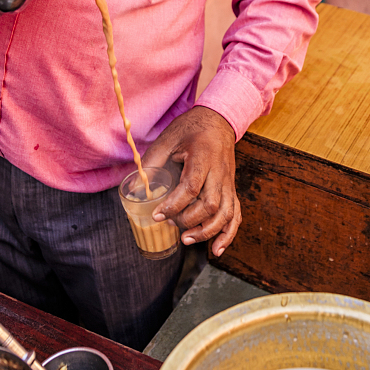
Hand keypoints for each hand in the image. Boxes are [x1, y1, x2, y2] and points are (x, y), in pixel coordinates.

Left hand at [141, 106, 240, 256]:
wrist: (219, 120)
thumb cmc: (192, 128)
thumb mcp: (168, 138)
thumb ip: (152, 161)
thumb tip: (134, 188)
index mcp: (203, 157)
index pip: (191, 187)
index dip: (174, 205)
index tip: (157, 214)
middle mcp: (219, 172)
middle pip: (210, 204)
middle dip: (188, 221)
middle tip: (170, 225)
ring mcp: (228, 182)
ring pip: (226, 213)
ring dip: (207, 232)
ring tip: (187, 240)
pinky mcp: (231, 189)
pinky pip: (236, 215)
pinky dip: (228, 234)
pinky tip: (216, 250)